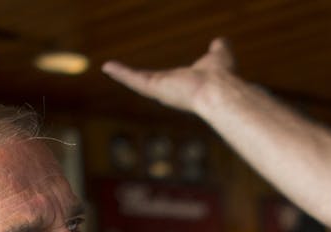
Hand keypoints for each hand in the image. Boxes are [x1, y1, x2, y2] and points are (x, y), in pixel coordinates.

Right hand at [102, 37, 236, 113]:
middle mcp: (173, 90)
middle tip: (123, 72)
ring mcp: (161, 90)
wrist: (218, 89)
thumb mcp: (219, 55)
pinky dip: (120, 73)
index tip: (154, 75)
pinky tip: (108, 67)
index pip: (171, 79)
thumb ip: (219, 49)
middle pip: (151, 83)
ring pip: (139, 81)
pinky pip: (133, 79)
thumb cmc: (222, 76)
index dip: (163, 76)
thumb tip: (220, 41)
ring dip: (124, 75)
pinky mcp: (153, 87)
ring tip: (108, 68)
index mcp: (187, 83)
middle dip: (138, 79)